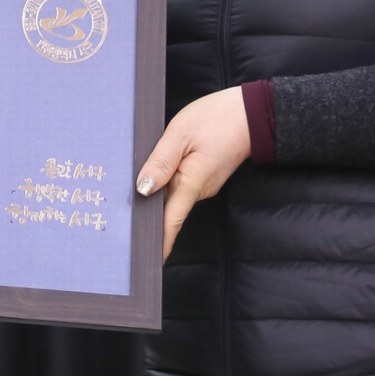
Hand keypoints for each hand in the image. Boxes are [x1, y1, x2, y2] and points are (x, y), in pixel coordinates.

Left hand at [134, 86, 251, 259]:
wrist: (253, 114)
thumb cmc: (218, 118)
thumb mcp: (181, 133)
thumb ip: (161, 161)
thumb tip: (142, 189)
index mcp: (192, 183)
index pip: (170, 221)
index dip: (159, 242)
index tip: (147, 261)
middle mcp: (198, 190)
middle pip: (167, 210)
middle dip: (148, 217)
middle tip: (121, 226)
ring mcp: (202, 184)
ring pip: (173, 196)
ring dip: (154, 197)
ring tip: (127, 200)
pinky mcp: (203, 175)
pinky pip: (180, 184)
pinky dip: (165, 183)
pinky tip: (151, 176)